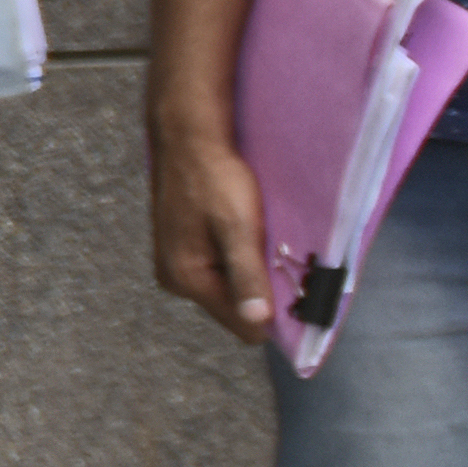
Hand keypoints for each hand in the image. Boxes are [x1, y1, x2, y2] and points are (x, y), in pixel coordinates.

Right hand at [146, 110, 278, 351]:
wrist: (188, 139)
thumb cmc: (214, 178)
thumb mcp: (238, 227)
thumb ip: (246, 276)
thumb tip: (257, 322)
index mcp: (187, 279)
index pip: (242, 327)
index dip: (272, 312)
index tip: (292, 286)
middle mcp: (176, 281)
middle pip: (235, 310)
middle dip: (259, 289)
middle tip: (272, 252)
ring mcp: (175, 268)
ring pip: (227, 290)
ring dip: (248, 272)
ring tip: (253, 238)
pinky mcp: (180, 253)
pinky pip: (217, 272)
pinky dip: (234, 259)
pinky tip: (239, 233)